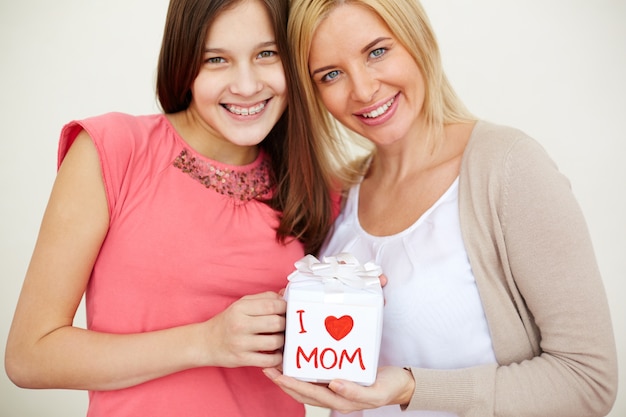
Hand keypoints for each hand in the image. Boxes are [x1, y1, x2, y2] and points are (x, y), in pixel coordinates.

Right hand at [201, 291, 286, 367]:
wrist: (206, 342)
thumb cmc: (228, 321)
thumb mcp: (242, 304)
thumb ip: (264, 298)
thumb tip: (285, 295)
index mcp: (241, 308)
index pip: (273, 305)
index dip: (285, 308)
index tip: (287, 311)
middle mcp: (240, 324)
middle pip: (277, 323)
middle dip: (286, 325)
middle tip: (285, 326)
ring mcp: (241, 343)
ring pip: (275, 342)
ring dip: (282, 341)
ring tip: (279, 338)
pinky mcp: (242, 359)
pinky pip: (269, 360)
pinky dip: (277, 358)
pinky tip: (275, 353)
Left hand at [263, 366, 414, 413]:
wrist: (402, 385)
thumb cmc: (389, 387)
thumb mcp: (376, 392)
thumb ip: (355, 392)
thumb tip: (334, 384)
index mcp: (340, 399)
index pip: (310, 393)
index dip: (292, 385)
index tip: (277, 374)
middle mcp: (334, 394)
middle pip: (303, 390)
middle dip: (284, 380)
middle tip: (267, 366)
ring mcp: (336, 387)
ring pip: (307, 384)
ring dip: (289, 376)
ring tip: (275, 363)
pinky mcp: (339, 377)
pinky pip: (317, 376)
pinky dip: (303, 370)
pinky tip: (296, 359)